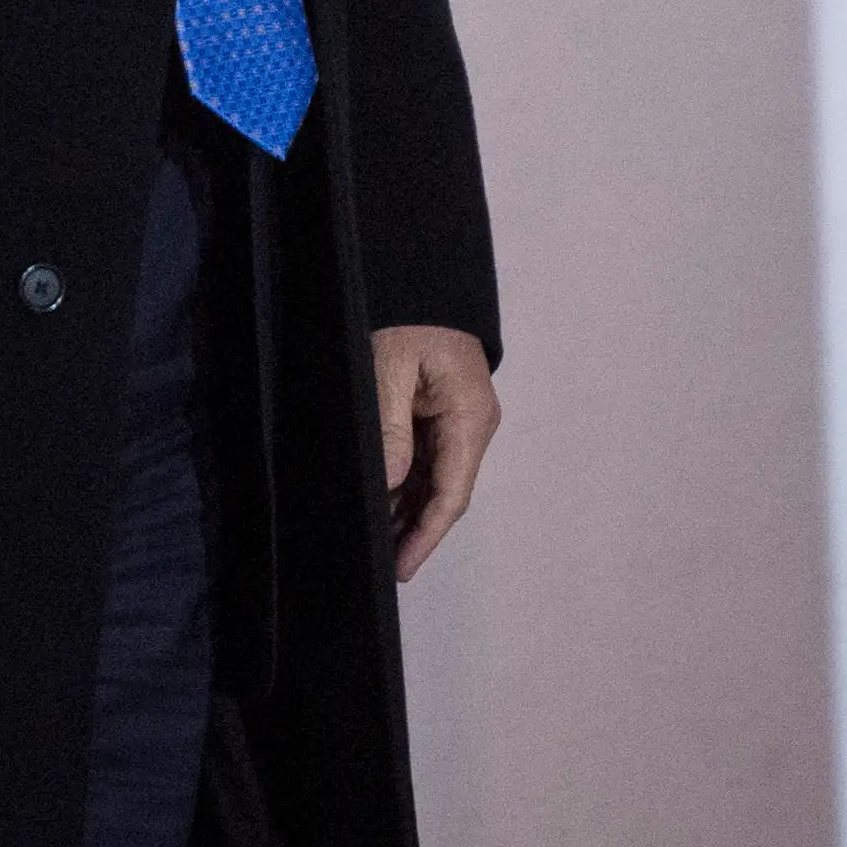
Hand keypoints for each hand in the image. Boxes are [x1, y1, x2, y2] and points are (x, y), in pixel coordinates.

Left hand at [371, 326, 499, 578]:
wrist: (421, 280)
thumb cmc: (408, 315)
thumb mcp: (390, 367)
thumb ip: (391, 428)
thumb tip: (389, 482)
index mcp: (469, 417)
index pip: (451, 493)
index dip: (426, 535)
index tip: (401, 566)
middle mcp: (472, 426)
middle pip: (444, 495)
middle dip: (413, 532)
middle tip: (378, 565)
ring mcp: (461, 423)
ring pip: (434, 483)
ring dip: (406, 513)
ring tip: (374, 544)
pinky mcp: (444, 417)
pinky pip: (426, 463)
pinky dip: (404, 488)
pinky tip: (381, 507)